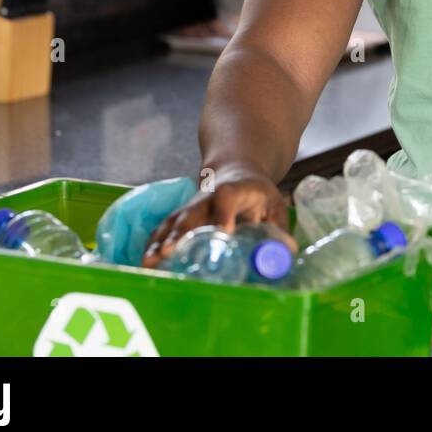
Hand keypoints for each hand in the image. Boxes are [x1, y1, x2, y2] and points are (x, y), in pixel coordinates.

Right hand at [142, 168, 289, 268]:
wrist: (236, 170)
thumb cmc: (258, 193)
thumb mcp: (275, 204)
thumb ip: (279, 227)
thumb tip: (287, 253)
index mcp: (236, 190)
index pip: (228, 197)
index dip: (223, 214)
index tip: (222, 233)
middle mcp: (209, 196)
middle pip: (193, 211)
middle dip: (181, 232)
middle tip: (170, 252)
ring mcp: (192, 205)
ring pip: (174, 220)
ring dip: (161, 240)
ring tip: (149, 261)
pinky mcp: (181, 215)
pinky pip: (164, 228)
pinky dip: (153, 243)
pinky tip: (144, 261)